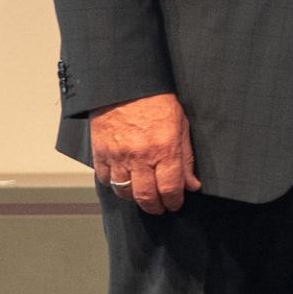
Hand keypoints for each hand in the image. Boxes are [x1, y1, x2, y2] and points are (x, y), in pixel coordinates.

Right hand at [90, 92, 200, 214]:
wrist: (127, 86)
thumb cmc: (157, 102)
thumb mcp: (182, 127)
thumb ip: (186, 158)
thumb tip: (191, 184)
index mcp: (164, 149)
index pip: (170, 188)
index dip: (174, 201)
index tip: (175, 204)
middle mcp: (141, 157)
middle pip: (146, 196)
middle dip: (155, 207)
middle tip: (160, 207)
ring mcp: (118, 157)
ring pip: (124, 192)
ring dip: (134, 198)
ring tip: (143, 195)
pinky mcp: (100, 154)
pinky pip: (105, 179)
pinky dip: (114, 183)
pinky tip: (123, 179)